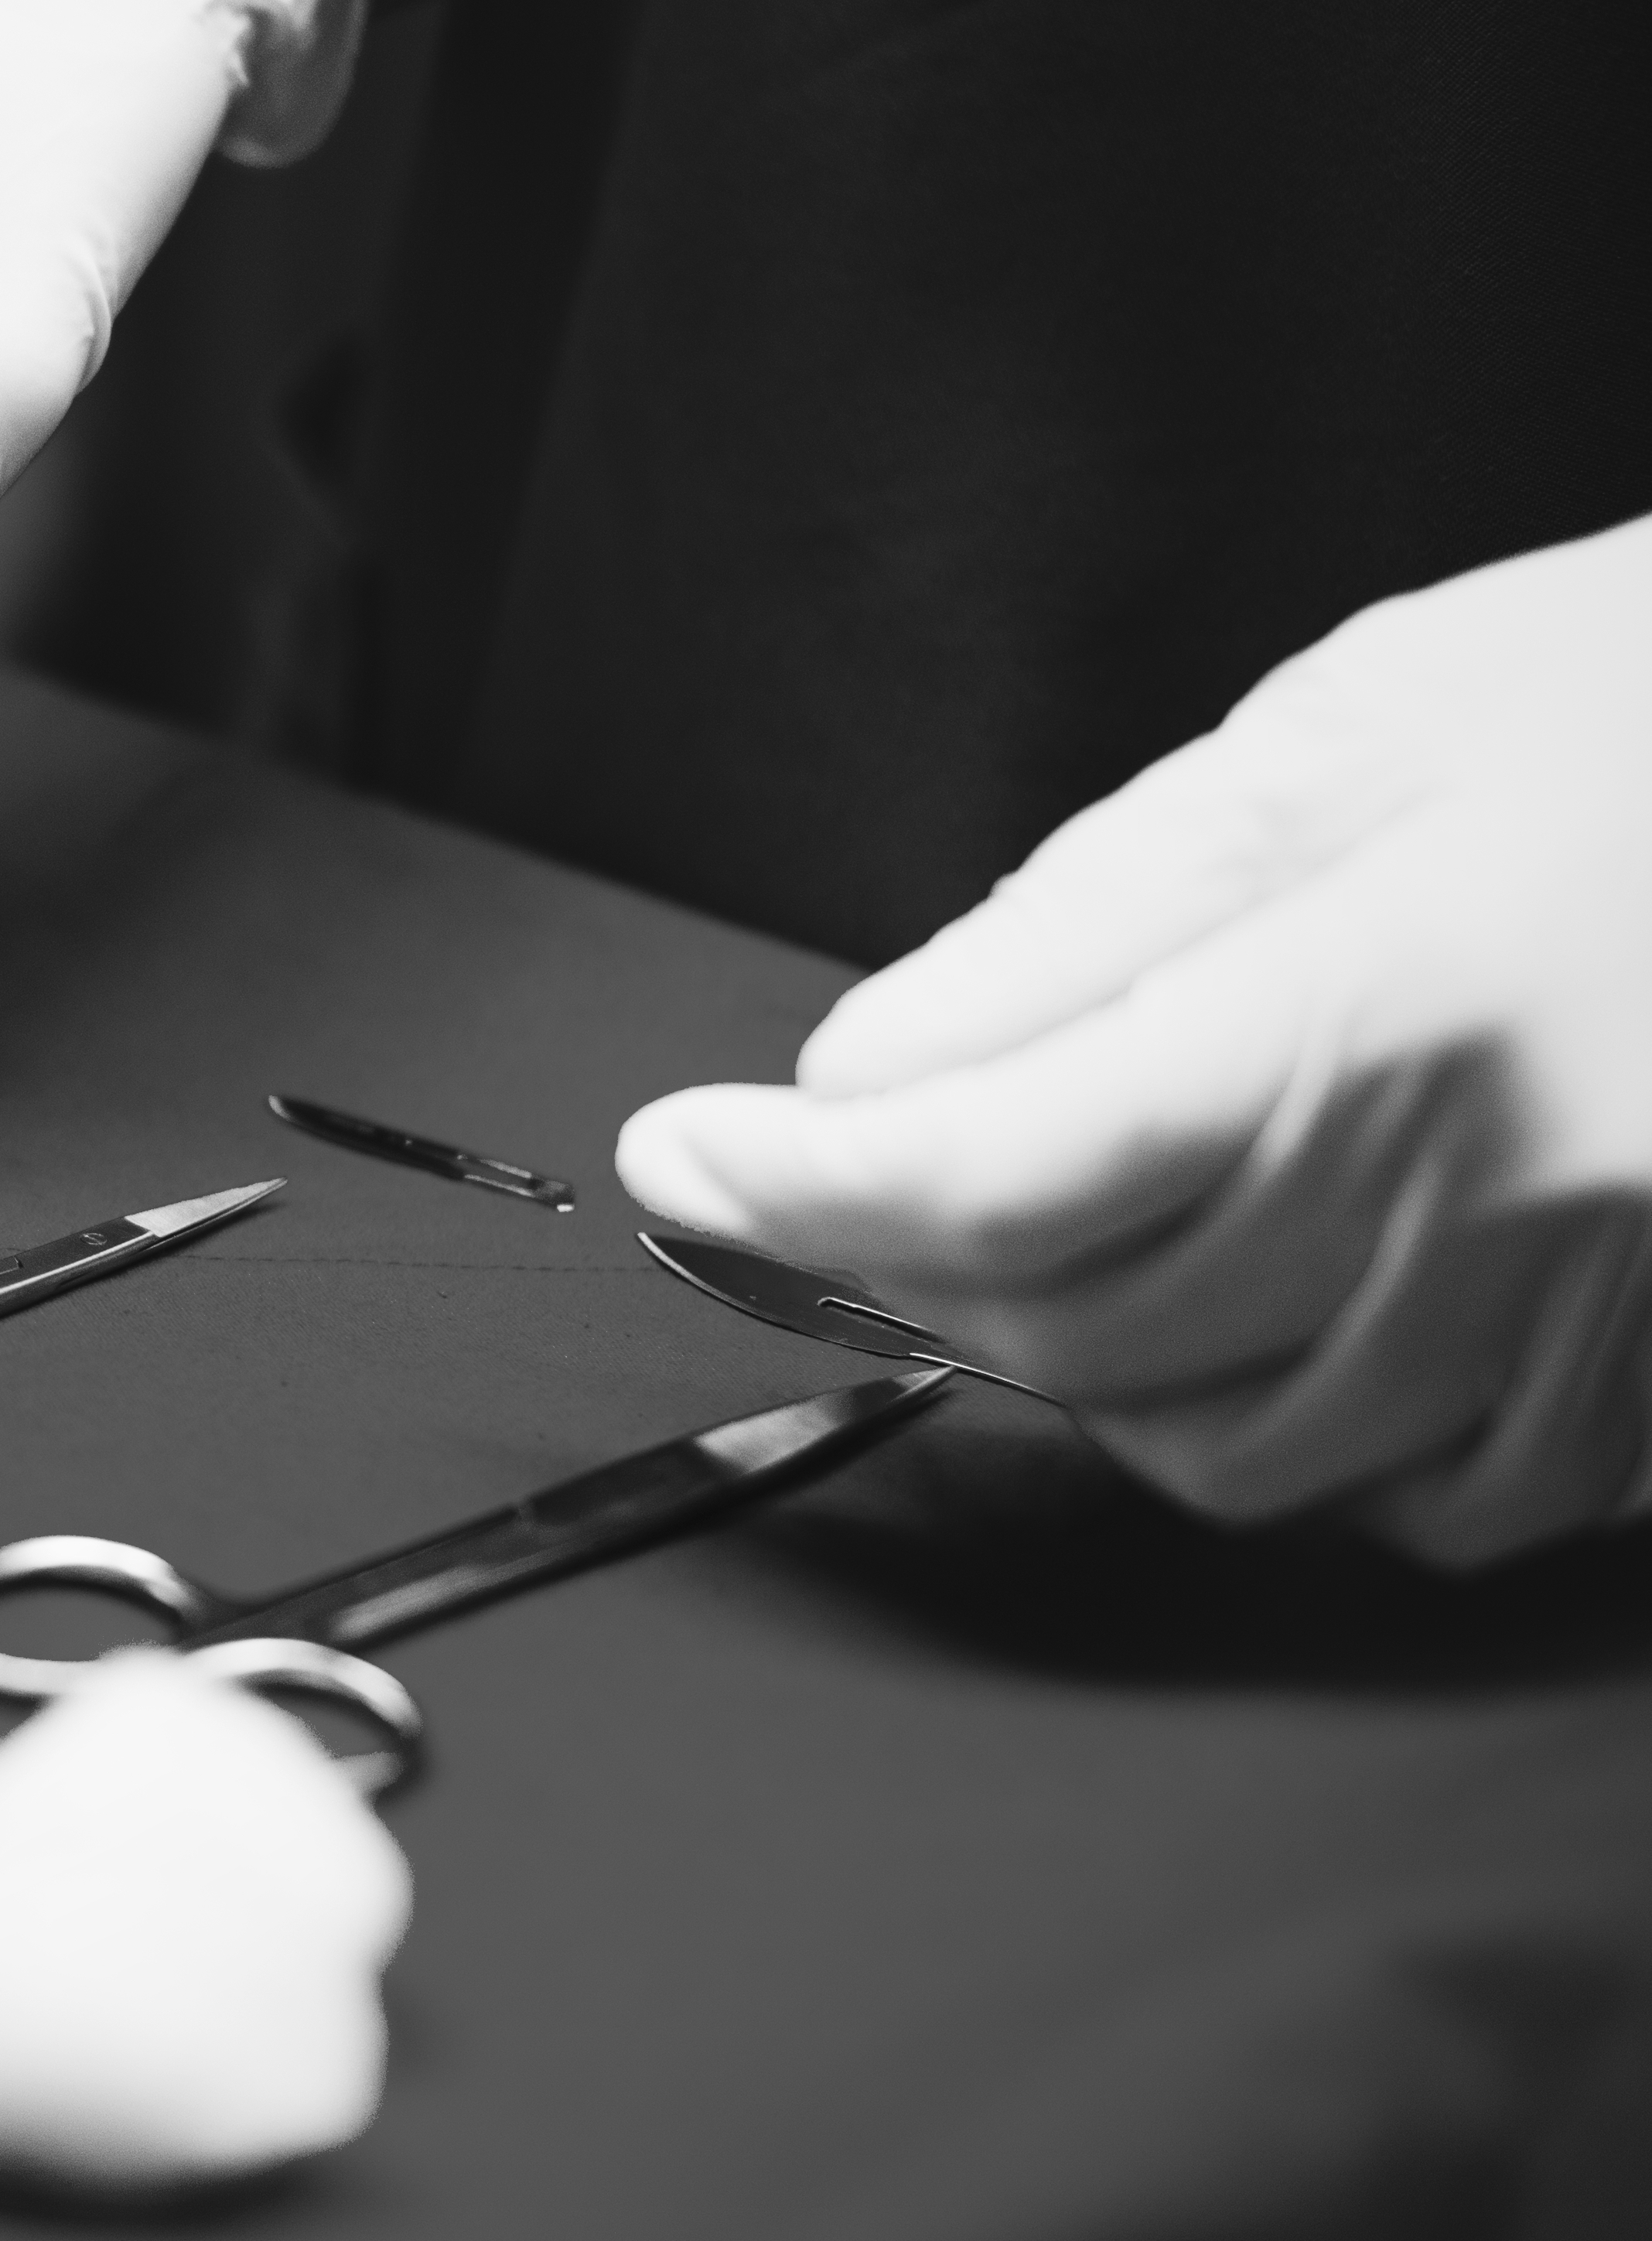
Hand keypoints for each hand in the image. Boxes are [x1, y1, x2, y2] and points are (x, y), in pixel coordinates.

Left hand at [620, 516, 1651, 1564]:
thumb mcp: (1352, 737)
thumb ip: (1086, 928)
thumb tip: (870, 1074)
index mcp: (1400, 1011)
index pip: (998, 1172)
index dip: (797, 1186)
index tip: (682, 1159)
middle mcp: (1509, 1201)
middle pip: (1086, 1330)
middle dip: (915, 1269)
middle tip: (843, 1179)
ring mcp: (1613, 1320)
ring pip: (1232, 1450)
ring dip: (1089, 1364)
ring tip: (1063, 1228)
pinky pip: (1423, 1503)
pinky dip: (1293, 1432)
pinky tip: (1270, 1309)